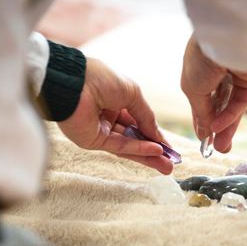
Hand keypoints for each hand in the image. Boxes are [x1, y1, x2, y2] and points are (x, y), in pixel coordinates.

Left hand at [57, 58, 172, 173]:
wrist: (75, 83)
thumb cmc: (101, 79)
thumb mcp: (133, 93)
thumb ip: (146, 116)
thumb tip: (157, 134)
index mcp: (116, 100)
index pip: (139, 121)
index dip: (155, 134)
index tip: (169, 147)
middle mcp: (108, 116)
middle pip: (135, 137)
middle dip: (154, 150)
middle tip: (171, 162)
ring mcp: (101, 129)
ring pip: (129, 145)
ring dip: (148, 155)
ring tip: (167, 166)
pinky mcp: (93, 140)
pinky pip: (119, 146)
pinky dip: (137, 149)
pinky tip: (154, 151)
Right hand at [181, 36, 246, 152]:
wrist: (224, 41)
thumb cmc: (200, 61)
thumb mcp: (192, 91)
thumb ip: (201, 114)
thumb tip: (205, 134)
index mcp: (197, 74)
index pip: (200, 103)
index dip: (201, 122)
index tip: (203, 141)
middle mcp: (216, 76)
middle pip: (217, 108)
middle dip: (216, 129)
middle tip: (217, 150)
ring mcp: (234, 79)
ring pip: (230, 109)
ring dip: (225, 128)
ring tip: (222, 148)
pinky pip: (239, 102)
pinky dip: (231, 115)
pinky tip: (221, 128)